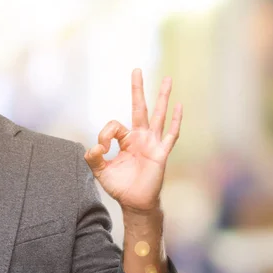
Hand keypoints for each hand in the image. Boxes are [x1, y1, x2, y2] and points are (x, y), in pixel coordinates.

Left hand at [84, 69, 181, 212]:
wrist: (135, 203)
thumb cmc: (120, 186)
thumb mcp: (100, 171)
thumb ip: (93, 158)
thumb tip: (93, 147)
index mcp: (127, 140)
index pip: (114, 125)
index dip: (104, 135)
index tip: (101, 150)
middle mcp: (141, 137)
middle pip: (139, 108)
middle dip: (137, 89)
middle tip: (136, 69)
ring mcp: (153, 143)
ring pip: (158, 115)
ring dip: (162, 97)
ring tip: (167, 79)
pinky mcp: (161, 153)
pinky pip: (170, 135)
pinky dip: (176, 121)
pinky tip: (179, 106)